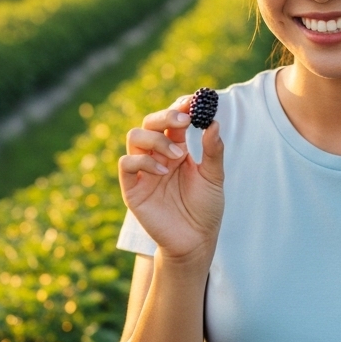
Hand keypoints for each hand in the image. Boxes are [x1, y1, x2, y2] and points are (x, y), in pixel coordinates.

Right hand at [117, 94, 224, 263]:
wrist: (196, 241)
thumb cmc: (205, 209)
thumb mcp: (214, 177)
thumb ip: (213, 151)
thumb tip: (213, 123)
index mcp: (176, 148)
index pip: (173, 120)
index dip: (181, 106)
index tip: (196, 100)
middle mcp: (157, 155)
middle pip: (150, 122)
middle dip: (165, 115)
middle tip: (185, 120)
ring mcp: (143, 171)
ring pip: (135, 137)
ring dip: (156, 139)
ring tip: (178, 156)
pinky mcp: (132, 188)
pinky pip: (126, 164)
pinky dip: (143, 161)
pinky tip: (163, 171)